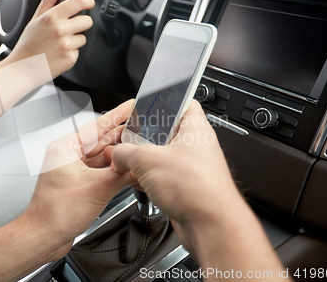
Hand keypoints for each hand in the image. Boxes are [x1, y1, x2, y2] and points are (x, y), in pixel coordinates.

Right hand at [11, 0, 94, 77]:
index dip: (88, 1)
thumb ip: (49, 1)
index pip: (79, 2)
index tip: (89, 3)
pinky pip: (78, 52)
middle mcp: (61, 30)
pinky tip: (58, 54)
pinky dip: (70, 53)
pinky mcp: (70, 58)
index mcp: (52, 17)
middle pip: (87, 21)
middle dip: (81, 24)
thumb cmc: (28, 45)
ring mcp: (67, 45)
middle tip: (68, 29)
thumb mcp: (35, 19)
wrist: (23, 68)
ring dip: (74, 41)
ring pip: (83, 38)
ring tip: (58, 44)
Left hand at [20, 100, 135, 258]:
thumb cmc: (56, 213)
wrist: (45, 236)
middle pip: (101, 140)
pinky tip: (127, 170)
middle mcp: (68, 157)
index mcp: (66, 148)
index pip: (97, 126)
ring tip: (139, 148)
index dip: (117, 114)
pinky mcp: (78, 184)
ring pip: (102, 157)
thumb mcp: (98, 188)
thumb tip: (139, 166)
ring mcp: (73, 170)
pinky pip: (100, 171)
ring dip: (119, 155)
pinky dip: (114, 171)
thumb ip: (122, 174)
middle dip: (122, 135)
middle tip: (142, 127)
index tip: (131, 105)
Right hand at [107, 100, 243, 249]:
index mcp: (194, 128)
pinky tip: (139, 182)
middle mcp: (195, 145)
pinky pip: (163, 176)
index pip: (182, 101)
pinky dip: (149, 178)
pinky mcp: (185, 186)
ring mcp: (191, 167)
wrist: (210, 225)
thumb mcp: (148, 160)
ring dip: (144, 161)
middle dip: (144, 138)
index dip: (163, 100)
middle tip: (131, 140)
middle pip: (165, 132)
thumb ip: (126, 152)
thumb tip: (116, 153)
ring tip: (131, 163)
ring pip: (162, 156)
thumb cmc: (197, 189)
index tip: (146, 105)